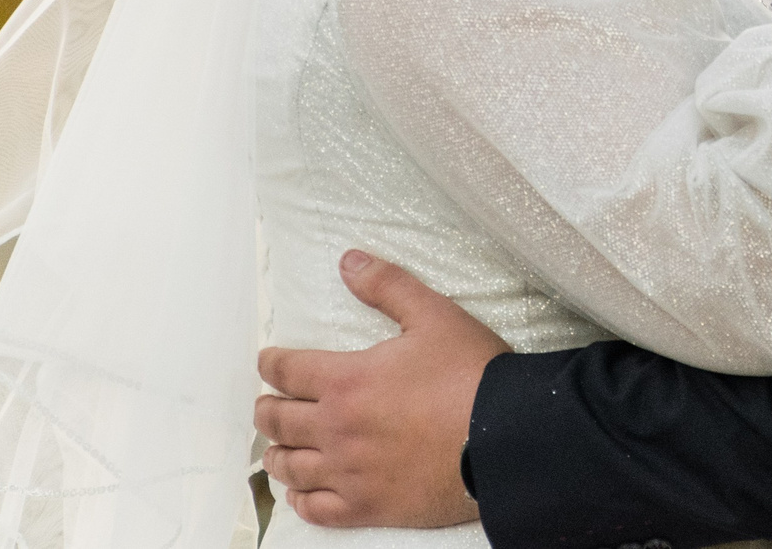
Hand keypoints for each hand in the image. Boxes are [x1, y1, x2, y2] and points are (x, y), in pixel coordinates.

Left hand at [254, 250, 510, 529]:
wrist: (505, 435)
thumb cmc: (471, 374)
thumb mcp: (434, 315)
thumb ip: (387, 286)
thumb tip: (349, 261)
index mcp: (346, 380)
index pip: (287, 371)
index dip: (271, 364)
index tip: (267, 362)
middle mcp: (337, 429)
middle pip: (279, 421)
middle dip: (266, 410)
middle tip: (266, 405)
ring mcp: (350, 472)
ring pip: (292, 468)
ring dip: (277, 455)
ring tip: (276, 449)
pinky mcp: (369, 507)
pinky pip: (317, 510)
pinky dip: (300, 500)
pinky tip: (300, 493)